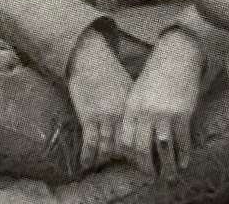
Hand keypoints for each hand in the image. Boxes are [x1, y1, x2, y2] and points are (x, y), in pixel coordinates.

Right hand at [64, 28, 133, 171]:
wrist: (90, 59)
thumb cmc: (111, 72)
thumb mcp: (130, 89)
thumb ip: (135, 108)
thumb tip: (143, 124)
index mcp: (133, 109)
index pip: (140, 137)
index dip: (141, 152)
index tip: (143, 162)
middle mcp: (121, 116)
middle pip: (126, 146)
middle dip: (127, 161)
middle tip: (125, 170)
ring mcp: (104, 118)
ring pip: (108, 148)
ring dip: (105, 160)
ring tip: (103, 168)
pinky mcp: (87, 117)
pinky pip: (90, 142)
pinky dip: (88, 156)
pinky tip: (85, 164)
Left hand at [117, 28, 204, 174]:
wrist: (176, 55)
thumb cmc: (156, 75)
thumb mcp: (138, 91)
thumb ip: (134, 113)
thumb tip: (132, 138)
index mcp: (131, 107)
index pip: (125, 140)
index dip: (129, 156)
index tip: (135, 165)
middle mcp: (145, 112)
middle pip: (142, 148)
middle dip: (146, 167)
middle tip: (152, 176)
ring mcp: (164, 113)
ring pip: (163, 148)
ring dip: (167, 166)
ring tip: (169, 176)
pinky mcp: (182, 112)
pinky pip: (182, 140)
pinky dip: (183, 154)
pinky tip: (184, 162)